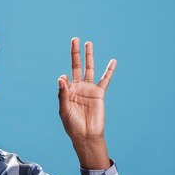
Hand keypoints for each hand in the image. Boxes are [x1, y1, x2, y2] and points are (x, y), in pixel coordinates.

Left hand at [57, 38, 114, 169]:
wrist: (86, 135)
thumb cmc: (72, 125)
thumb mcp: (64, 110)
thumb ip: (62, 94)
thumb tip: (62, 77)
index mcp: (67, 91)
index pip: (64, 79)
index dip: (64, 79)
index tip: (65, 81)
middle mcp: (78, 88)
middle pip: (76, 66)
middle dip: (75, 53)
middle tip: (75, 39)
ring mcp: (89, 89)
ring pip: (90, 69)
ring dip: (89, 56)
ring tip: (88, 43)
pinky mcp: (99, 93)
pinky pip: (105, 79)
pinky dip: (109, 70)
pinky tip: (113, 61)